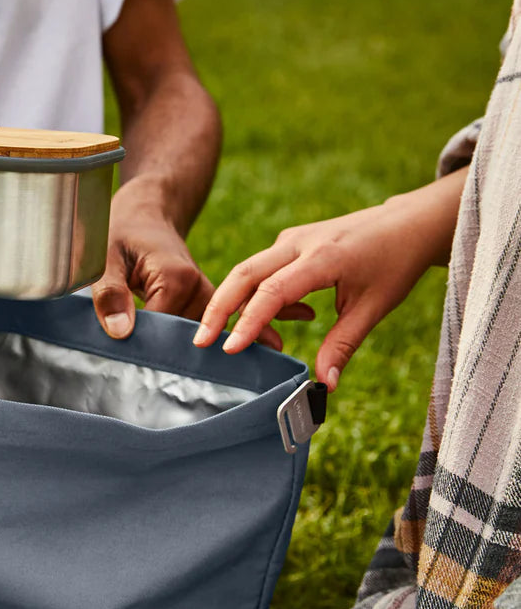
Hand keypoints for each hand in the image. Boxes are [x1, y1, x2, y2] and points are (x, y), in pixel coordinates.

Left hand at [92, 180, 212, 338]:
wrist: (146, 219)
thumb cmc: (121, 236)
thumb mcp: (104, 260)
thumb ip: (109, 294)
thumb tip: (120, 332)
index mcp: (178, 278)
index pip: (159, 332)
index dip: (135, 341)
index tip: (114, 342)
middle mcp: (200, 290)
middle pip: (173, 338)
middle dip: (147, 342)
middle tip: (122, 333)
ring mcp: (207, 300)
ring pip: (180, 341)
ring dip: (157, 340)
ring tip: (136, 322)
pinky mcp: (205, 306)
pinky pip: (186, 334)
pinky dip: (166, 335)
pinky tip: (151, 325)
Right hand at [192, 170, 466, 386]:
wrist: (408, 222)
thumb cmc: (395, 263)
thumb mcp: (374, 307)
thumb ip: (343, 345)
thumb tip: (324, 386)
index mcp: (323, 257)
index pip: (273, 291)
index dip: (249, 322)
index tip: (230, 349)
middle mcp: (299, 243)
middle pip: (245, 274)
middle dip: (219, 309)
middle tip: (201, 343)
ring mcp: (291, 240)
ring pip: (247, 271)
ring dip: (232, 305)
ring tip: (231, 340)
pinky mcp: (289, 243)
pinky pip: (260, 270)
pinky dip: (252, 297)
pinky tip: (276, 321)